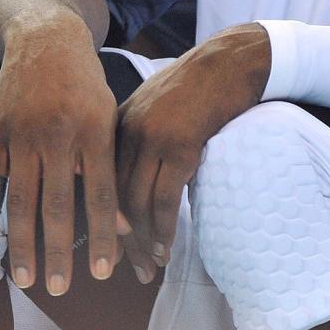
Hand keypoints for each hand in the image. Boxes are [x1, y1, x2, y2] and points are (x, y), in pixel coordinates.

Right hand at [0, 16, 121, 296]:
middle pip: (59, 203)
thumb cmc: (85, 84)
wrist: (45, 36)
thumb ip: (110, 168)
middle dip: (60, 251)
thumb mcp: (109, 117)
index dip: (102, 236)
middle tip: (62, 291)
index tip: (104, 274)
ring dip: (23, 244)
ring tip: (27, 280)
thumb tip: (122, 227)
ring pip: (22, 198)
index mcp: (95, 130)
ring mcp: (24, 132)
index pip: (101, 194)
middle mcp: (59, 133)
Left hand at [115, 23, 270, 283]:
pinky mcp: (180, 145)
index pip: (100, 177)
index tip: (104, 245)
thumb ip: (140, 135)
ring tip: (147, 268)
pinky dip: (163, 230)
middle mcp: (128, 129)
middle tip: (122, 269)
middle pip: (113, 193)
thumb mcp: (157, 104)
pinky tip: (165, 250)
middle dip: (118, 237)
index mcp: (118, 120)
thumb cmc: (198, 84)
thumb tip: (136, 175)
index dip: (102, 215)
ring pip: (136, 202)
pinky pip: (164, 199)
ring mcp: (152, 137)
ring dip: (141, 241)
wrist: (229, 60)